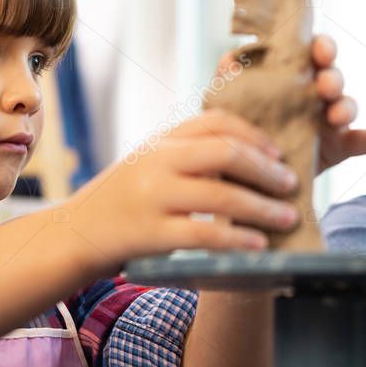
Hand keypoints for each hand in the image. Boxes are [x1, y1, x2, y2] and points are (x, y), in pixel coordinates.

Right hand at [63, 110, 299, 273]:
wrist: (73, 234)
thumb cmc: (121, 202)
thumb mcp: (149, 164)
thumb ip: (187, 155)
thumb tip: (248, 156)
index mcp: (160, 141)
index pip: (216, 121)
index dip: (255, 134)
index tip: (279, 153)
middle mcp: (156, 162)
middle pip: (225, 153)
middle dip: (266, 170)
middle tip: (292, 185)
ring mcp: (152, 196)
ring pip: (221, 195)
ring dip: (262, 208)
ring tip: (288, 218)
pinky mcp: (150, 233)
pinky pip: (204, 235)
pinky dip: (237, 239)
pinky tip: (259, 246)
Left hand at [216, 35, 365, 174]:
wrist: (247, 175)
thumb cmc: (240, 129)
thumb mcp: (230, 104)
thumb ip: (230, 81)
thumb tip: (228, 59)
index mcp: (293, 75)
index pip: (312, 52)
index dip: (321, 47)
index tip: (319, 52)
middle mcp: (314, 93)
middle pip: (333, 76)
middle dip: (332, 76)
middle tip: (324, 86)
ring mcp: (328, 120)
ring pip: (347, 105)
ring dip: (346, 106)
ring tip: (336, 116)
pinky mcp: (338, 147)